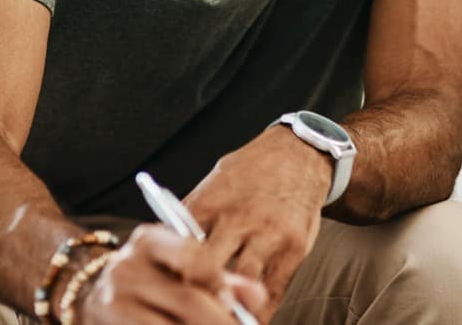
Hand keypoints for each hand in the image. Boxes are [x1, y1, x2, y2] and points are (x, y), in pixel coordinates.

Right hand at [74, 224, 268, 324]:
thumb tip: (258, 295)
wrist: (85, 291)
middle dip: (221, 321)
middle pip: (188, 300)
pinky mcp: (106, 324)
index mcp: (147, 240)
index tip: (235, 304)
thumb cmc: (148, 278)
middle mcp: (126, 268)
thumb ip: (220, 278)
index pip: (191, 254)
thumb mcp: (176, 266)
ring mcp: (113, 302)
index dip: (219, 282)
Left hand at [184, 126, 332, 317]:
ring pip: (242, 282)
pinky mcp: (294, 248)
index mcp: (210, 203)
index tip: (163, 289)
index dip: (167, 271)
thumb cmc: (251, 171)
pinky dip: (261, 311)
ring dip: (230, 304)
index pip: (178, 244)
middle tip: (189, 307)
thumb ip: (193, 215)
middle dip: (196, 290)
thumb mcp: (214, 182)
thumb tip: (165, 244)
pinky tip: (250, 319)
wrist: (299, 154)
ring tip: (219, 317)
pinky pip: (274, 290)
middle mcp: (237, 219)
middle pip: (205, 267)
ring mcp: (267, 234)